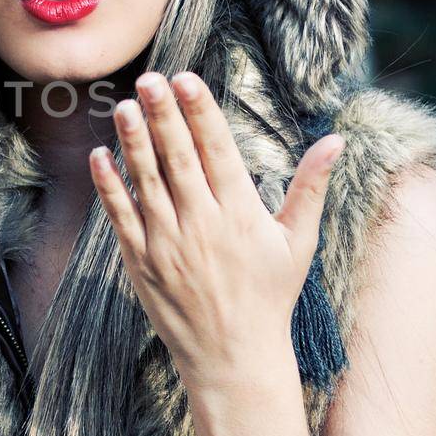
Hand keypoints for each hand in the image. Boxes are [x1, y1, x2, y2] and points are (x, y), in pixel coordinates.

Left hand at [88, 70, 344, 392]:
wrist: (233, 357)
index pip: (217, 150)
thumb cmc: (269, 295)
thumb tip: (336, 140)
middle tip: (149, 78)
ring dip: (133, 142)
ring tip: (123, 105)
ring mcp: (168, 243)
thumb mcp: (297, 241)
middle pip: (178, 158)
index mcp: (241, 213)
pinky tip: (100, 155)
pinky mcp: (141, 262)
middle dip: (162, 115)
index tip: (187, 79)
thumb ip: (310, 186)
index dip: (200, 112)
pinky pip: (121, 217)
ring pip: (147, 182)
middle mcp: (203, 224)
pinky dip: (109, 186)